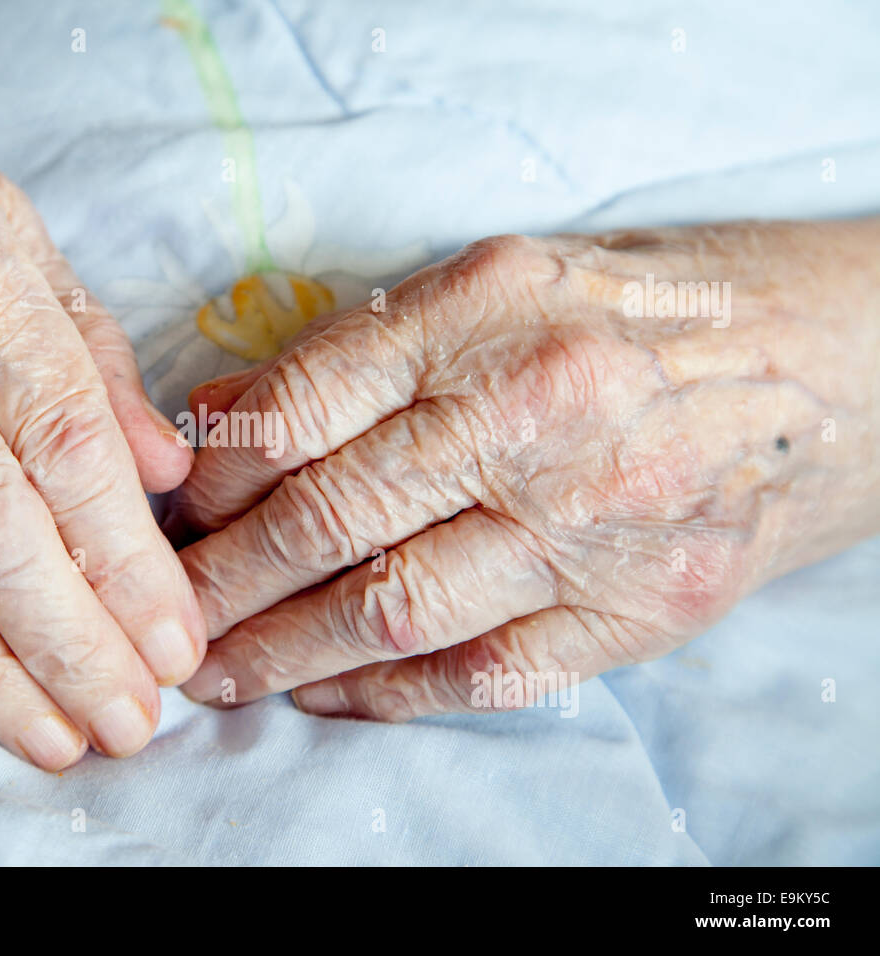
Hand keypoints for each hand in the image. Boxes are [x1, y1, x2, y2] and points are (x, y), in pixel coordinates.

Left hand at [172, 221, 879, 718]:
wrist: (816, 369)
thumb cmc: (631, 317)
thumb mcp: (496, 284)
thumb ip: (360, 352)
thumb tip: (220, 419)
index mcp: (484, 309)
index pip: (300, 407)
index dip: (213, 475)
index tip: (175, 515)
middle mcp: (534, 412)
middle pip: (329, 518)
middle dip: (222, 583)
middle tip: (167, 617)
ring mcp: (591, 521)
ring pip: (390, 609)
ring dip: (283, 653)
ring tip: (218, 674)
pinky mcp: (638, 609)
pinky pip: (481, 672)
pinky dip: (386, 694)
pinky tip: (324, 695)